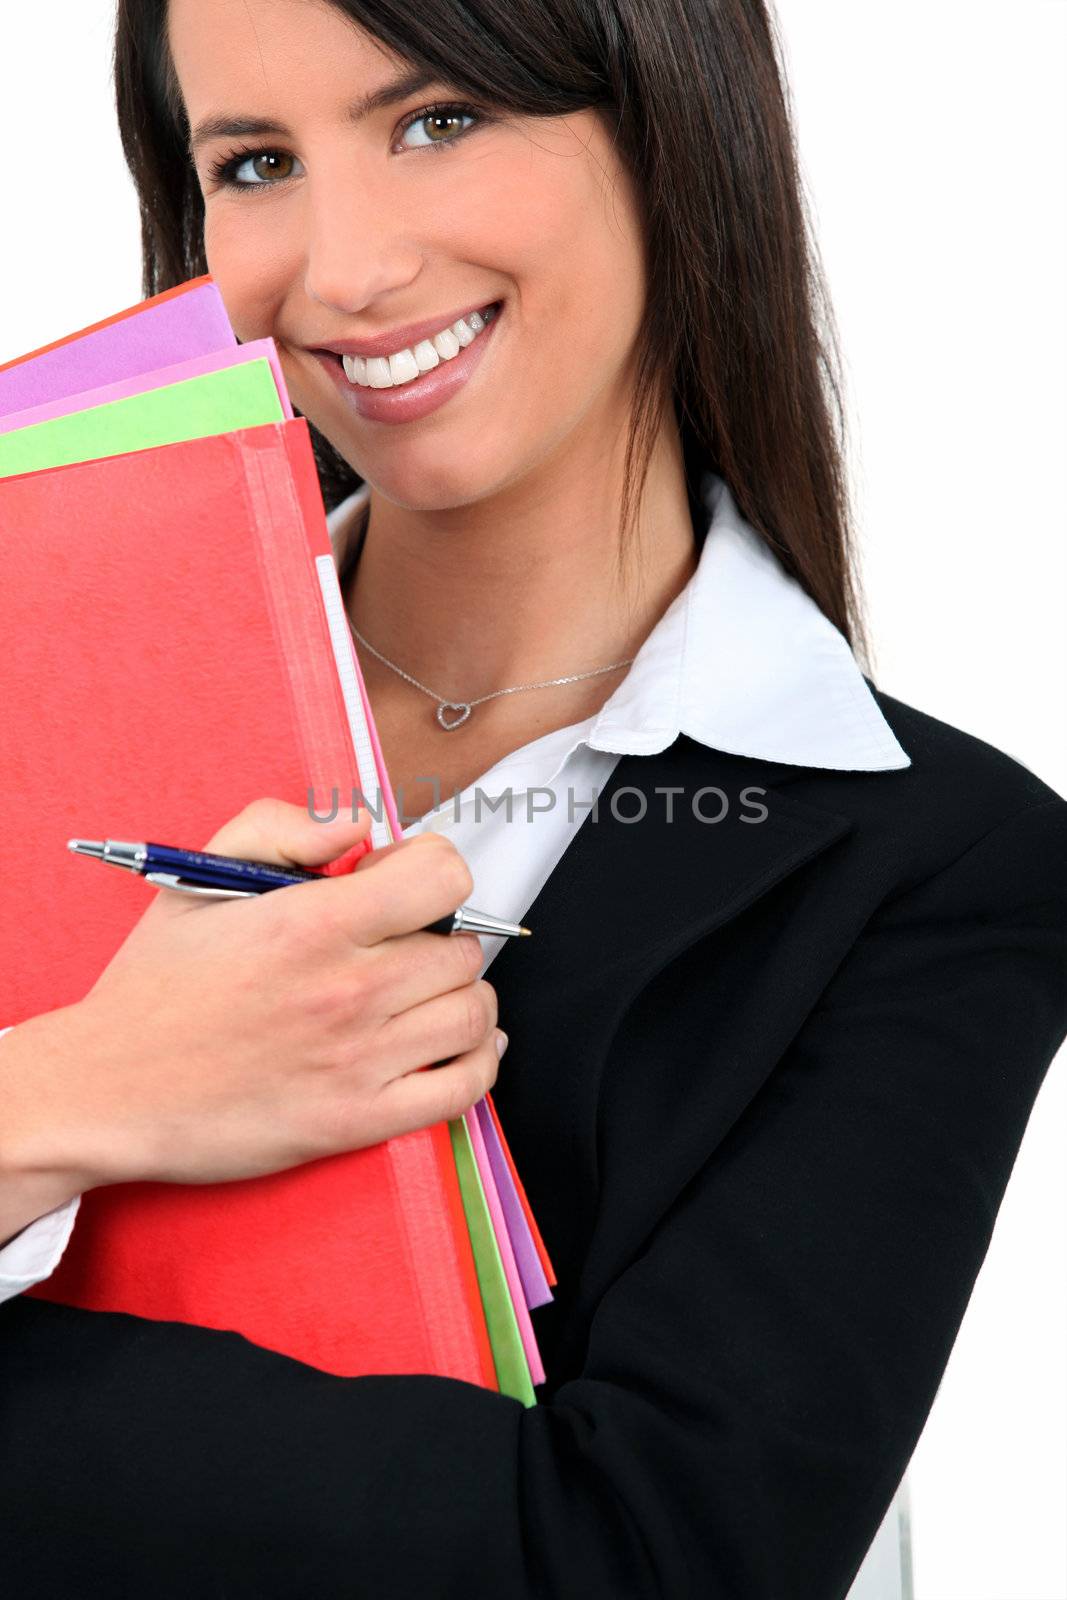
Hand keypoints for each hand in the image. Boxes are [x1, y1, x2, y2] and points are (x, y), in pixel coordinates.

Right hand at [12, 799, 504, 1194]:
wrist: (108, 1088)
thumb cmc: (156, 986)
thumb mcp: (200, 876)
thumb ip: (282, 828)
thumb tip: (358, 825)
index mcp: (313, 924)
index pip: (442, 877)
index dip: (431, 870)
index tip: (404, 884)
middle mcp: (349, 990)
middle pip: (461, 948)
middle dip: (438, 937)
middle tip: (402, 946)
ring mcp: (360, 1060)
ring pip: (472, 1013)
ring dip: (461, 996)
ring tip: (428, 992)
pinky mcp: (359, 1121)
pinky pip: (465, 1087)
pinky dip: (480, 1062)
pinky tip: (464, 1044)